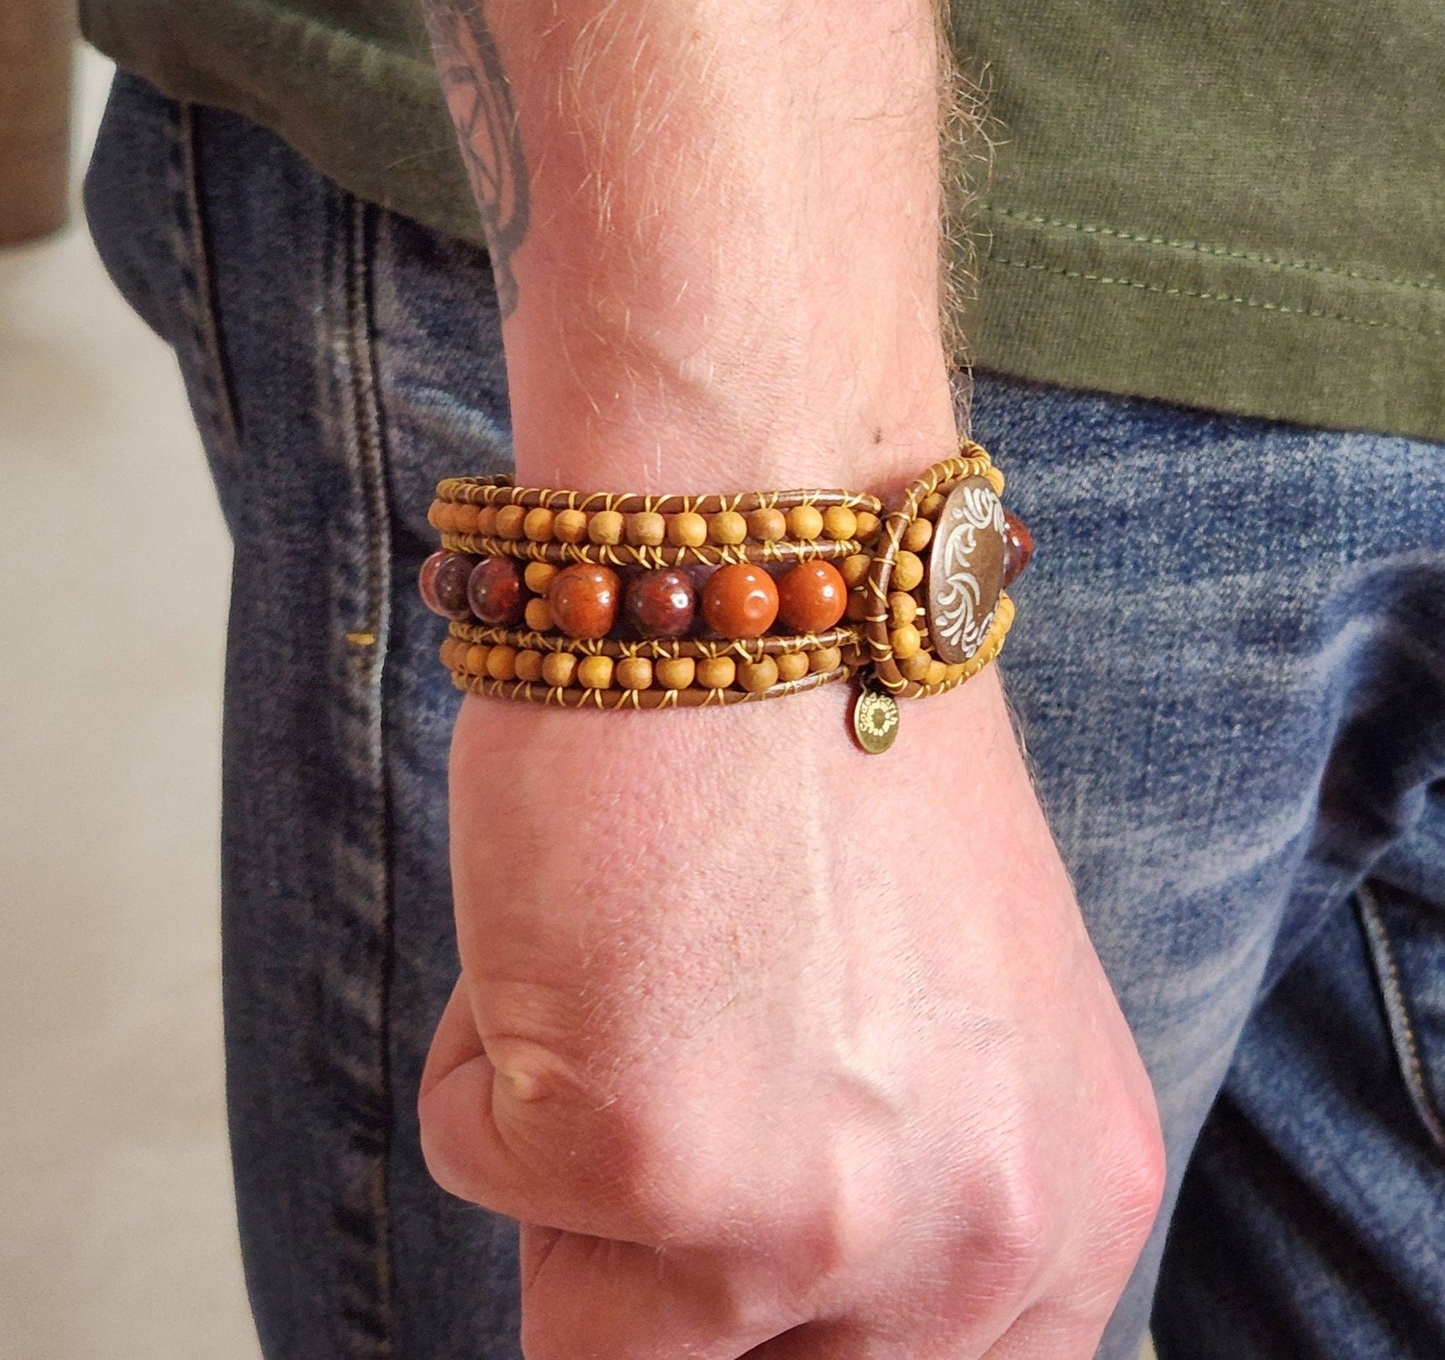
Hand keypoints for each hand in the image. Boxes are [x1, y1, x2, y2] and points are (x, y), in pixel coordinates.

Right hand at [419, 667, 1164, 1358]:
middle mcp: (974, 1237)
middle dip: (654, 1271)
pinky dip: (489, 1043)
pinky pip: (482, 1163)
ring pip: (591, 1320)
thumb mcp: (940, 1025)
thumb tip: (752, 1310)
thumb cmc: (836, 755)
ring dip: (568, 1156)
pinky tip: (579, 906)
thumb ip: (892, 1192)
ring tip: (629, 974)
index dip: (785, 1353)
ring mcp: (811, 1213)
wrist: (765, 563)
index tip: (708, 1306)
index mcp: (1068, 1204)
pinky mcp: (641, 1147)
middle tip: (650, 1099)